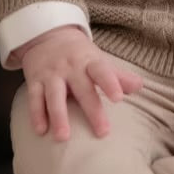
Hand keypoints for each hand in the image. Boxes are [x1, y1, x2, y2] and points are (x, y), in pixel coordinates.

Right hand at [18, 26, 142, 141]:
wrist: (47, 35)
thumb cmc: (80, 54)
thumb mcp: (99, 60)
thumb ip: (118, 76)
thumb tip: (140, 86)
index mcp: (90, 62)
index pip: (102, 71)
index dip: (111, 83)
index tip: (118, 98)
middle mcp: (70, 68)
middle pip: (82, 89)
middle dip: (92, 110)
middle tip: (102, 132)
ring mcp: (51, 74)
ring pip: (54, 96)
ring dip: (59, 116)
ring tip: (63, 138)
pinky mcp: (34, 80)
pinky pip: (35, 98)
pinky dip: (36, 114)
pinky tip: (40, 131)